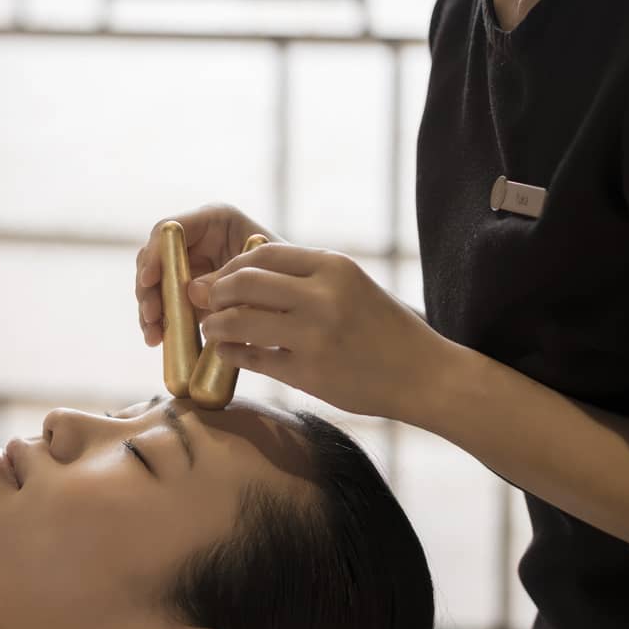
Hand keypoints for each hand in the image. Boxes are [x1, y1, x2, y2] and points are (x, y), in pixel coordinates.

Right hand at [134, 204, 281, 346]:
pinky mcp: (191, 291)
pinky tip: (158, 339)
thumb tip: (191, 293)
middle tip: (152, 318)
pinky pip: (165, 303)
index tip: (148, 281)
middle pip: (156, 257)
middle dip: (148, 289)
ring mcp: (192, 264)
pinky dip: (159, 320)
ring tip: (154, 336)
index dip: (154, 254)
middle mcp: (199, 238)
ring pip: (155, 283)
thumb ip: (229, 278)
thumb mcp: (263, 275)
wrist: (305, 304)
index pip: (171, 229)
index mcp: (216, 220)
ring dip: (150, 309)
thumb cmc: (292, 278)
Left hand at [188, 242, 456, 422]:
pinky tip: (227, 352)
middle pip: (243, 282)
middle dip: (214, 291)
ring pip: (239, 321)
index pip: (261, 253)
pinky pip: (252, 359)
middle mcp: (322, 296)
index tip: (221, 278)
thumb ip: (305, 278)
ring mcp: (314, 336)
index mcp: (333, 266)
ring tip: (211, 329)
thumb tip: (244, 275)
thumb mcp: (352, 286)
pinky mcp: (309, 373)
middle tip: (204, 302)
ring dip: (215, 324)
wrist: (424, 374)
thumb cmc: (384, 329)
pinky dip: (231, 354)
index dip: (232, 266)